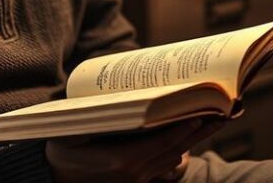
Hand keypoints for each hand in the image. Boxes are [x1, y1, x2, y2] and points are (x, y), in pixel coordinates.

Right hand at [45, 118, 224, 182]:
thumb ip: (99, 118)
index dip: (185, 127)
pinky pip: (163, 170)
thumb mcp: (74, 132)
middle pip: (175, 152)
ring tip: (212, 121)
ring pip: (173, 161)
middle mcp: (134, 176)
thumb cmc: (60, 150)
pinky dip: (177, 154)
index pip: (164, 143)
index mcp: (122, 162)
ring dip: (193, 141)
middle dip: (200, 131)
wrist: (50, 180)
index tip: (203, 112)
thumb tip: (126, 98)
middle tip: (222, 112)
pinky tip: (187, 138)